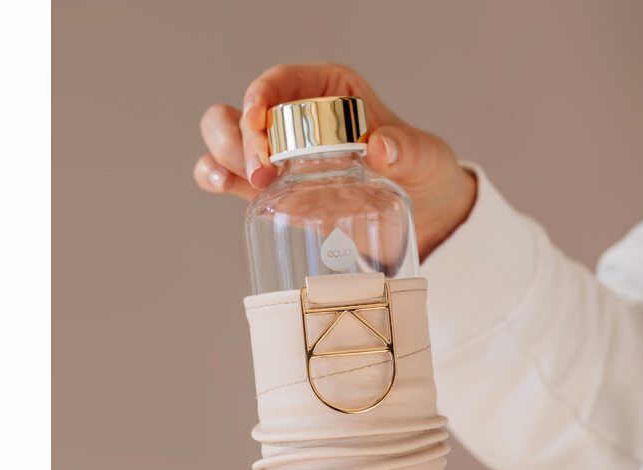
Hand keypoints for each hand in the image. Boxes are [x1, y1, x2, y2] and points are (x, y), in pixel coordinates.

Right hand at [193, 63, 475, 257]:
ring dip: (224, 158)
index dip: (261, 95)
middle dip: (242, 139)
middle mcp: (296, 120)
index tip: (258, 119)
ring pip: (227, 142)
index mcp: (329, 92)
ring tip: (249, 182)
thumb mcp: (423, 157)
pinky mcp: (274, 191)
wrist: (423, 214)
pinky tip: (223, 184)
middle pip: (243, 114)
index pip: (281, 82)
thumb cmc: (421, 171)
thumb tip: (380, 148)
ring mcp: (281, 157)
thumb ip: (406, 150)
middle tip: (264, 172)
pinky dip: (219, 178)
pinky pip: (232, 177)